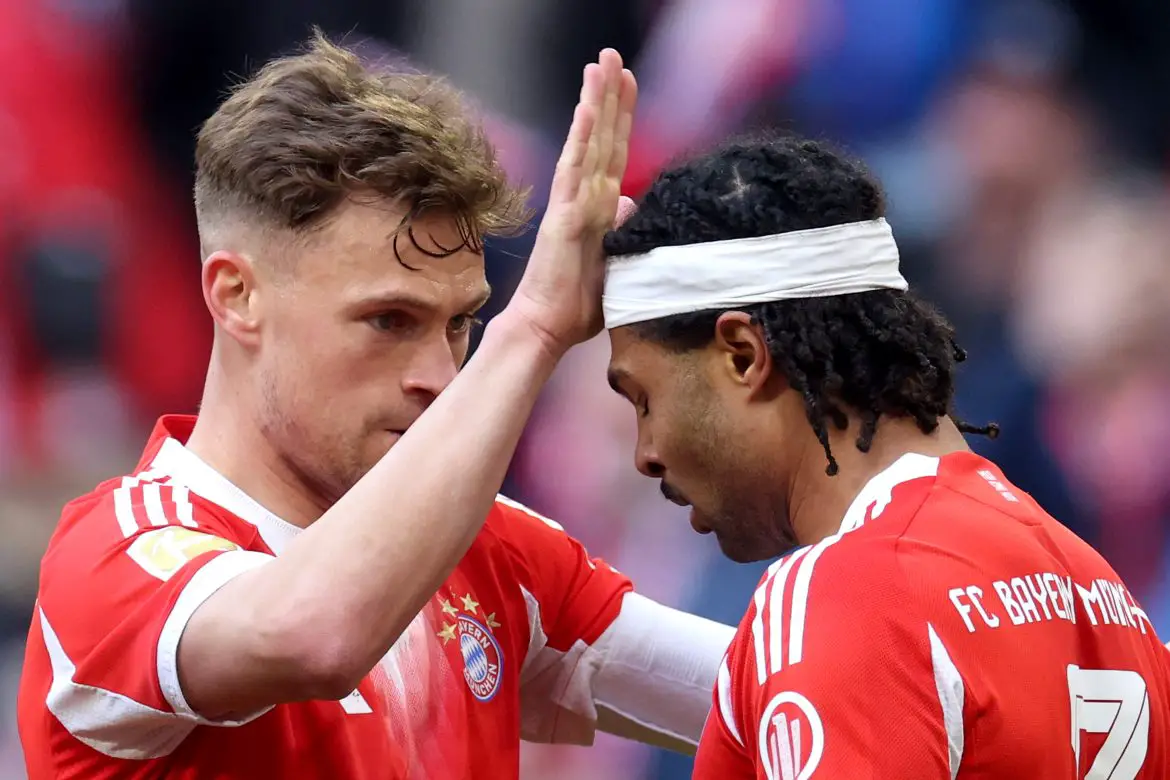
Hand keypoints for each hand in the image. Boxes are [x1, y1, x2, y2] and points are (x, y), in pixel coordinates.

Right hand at [505, 49, 637, 355]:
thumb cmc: (576, 307)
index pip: (613, 153)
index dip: (621, 117)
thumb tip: (629, 202)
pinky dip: (580, 137)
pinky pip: (573, 169)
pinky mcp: (564, 217)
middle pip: (601, 137)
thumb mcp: (612, 262)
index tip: (628, 82)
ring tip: (601, 63)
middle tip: (613, 54)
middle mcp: (584, 199)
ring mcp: (572, 204)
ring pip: (587, 143)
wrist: (547, 329)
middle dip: (609, 95)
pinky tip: (586, 107)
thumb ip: (620, 230)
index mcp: (598, 210)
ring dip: (595, 102)